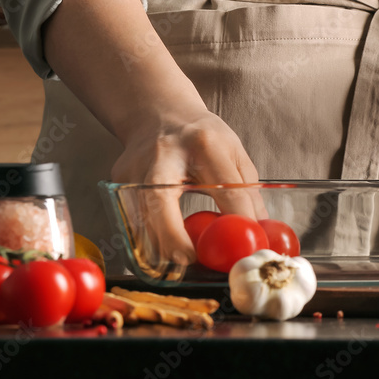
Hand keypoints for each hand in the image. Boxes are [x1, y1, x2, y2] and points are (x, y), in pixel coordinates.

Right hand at [44, 0, 264, 265]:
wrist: (159, 113)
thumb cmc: (202, 136)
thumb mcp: (234, 153)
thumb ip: (248, 192)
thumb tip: (260, 233)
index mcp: (204, 142)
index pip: (225, 188)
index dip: (236, 220)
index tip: (243, 248)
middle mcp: (163, 154)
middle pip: (162, 206)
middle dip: (176, 242)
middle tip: (194, 265)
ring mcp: (134, 168)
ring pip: (142, 221)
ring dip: (163, 247)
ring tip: (185, 260)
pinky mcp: (118, 182)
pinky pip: (134, 221)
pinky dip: (150, 239)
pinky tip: (166, 245)